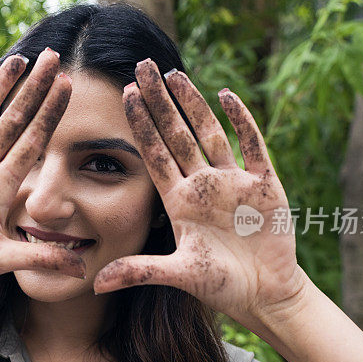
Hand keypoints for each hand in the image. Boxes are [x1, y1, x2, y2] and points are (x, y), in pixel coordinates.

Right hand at [0, 48, 83, 301]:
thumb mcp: (0, 260)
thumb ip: (39, 258)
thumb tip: (82, 272)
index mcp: (1, 187)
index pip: (33, 142)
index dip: (50, 114)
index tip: (69, 86)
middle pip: (12, 120)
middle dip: (33, 89)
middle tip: (54, 56)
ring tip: (20, 59)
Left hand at [94, 59, 305, 329]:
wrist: (266, 295)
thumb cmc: (222, 287)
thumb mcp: (179, 276)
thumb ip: (140, 271)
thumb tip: (95, 284)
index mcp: (179, 201)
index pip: (154, 154)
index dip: (141, 124)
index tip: (125, 94)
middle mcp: (202, 184)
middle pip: (177, 134)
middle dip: (159, 100)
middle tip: (141, 66)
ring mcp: (233, 181)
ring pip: (209, 132)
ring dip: (193, 103)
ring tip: (174, 74)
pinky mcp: (264, 184)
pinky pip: (252, 145)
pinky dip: (242, 121)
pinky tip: (227, 95)